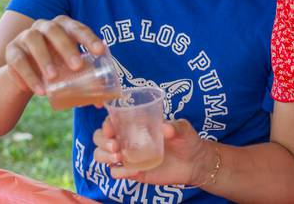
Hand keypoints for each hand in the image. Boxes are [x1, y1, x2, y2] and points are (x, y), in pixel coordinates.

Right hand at [3, 15, 105, 95]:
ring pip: (33, 40)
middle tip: (77, 66)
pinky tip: (39, 90)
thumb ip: (83, 80)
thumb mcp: (68, 68)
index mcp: (63, 26)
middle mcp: (44, 27)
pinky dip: (28, 75)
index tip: (100, 51)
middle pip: (54, 30)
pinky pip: (18, 60)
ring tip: (53, 78)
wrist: (24, 70)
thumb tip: (100, 103)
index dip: (89, 38)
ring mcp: (25, 36)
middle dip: (66, 47)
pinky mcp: (11, 50)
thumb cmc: (54, 64)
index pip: (77, 28)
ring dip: (44, 59)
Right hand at [92, 117, 215, 186]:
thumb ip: (175, 127)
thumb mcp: (183, 128)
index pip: (111, 120)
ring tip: (119, 157)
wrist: (194, 162)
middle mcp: (127, 138)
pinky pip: (116, 172)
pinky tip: (131, 171)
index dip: (106, 124)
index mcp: (135, 123)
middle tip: (114, 146)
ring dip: (104, 156)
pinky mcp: (132, 171)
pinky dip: (119, 172)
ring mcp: (128, 156)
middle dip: (101, 141)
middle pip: (99, 138)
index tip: (110, 129)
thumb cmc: (186, 139)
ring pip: (101, 155)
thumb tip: (165, 129)